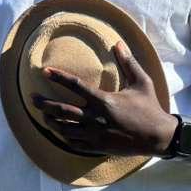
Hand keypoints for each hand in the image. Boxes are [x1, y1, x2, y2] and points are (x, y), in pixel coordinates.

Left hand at [30, 40, 174, 157]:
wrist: (158, 137)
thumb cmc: (150, 107)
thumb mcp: (141, 82)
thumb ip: (128, 62)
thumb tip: (118, 43)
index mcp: (104, 100)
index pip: (75, 85)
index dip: (58, 77)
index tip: (45, 71)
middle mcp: (96, 118)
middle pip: (62, 110)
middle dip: (45, 104)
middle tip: (32, 99)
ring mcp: (95, 135)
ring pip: (65, 129)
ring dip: (51, 121)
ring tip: (42, 115)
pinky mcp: (98, 147)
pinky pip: (74, 143)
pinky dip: (64, 137)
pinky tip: (59, 131)